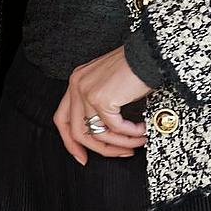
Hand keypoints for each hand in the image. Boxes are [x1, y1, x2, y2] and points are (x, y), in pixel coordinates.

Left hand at [53, 44, 150, 165]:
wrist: (148, 52)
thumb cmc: (135, 65)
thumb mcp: (109, 84)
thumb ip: (99, 103)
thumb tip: (104, 133)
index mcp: (76, 81)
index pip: (62, 119)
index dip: (70, 142)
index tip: (82, 157)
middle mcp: (77, 85)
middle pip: (78, 132)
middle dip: (101, 149)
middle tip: (121, 154)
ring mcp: (86, 92)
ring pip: (98, 134)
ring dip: (121, 143)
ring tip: (137, 141)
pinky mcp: (101, 98)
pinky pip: (114, 127)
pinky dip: (130, 133)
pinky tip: (141, 130)